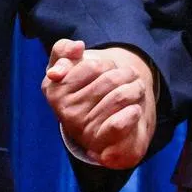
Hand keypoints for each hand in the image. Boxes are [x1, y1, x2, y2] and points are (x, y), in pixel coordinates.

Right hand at [42, 39, 154, 168]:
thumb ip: (64, 49)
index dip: (107, 64)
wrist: (96, 124)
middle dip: (126, 74)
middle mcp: (64, 111)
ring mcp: (82, 129)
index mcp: (53, 90)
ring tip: (137, 89)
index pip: (93, 66)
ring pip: (120, 98)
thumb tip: (77, 47)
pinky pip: (118, 125)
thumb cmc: (83, 87)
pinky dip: (132, 113)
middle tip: (130, 77)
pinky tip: (134, 110)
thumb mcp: (69, 65)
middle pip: (110, 80)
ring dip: (136, 89)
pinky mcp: (100, 143)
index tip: (107, 68)